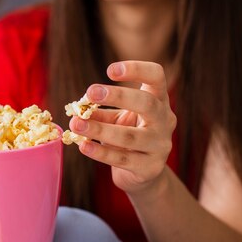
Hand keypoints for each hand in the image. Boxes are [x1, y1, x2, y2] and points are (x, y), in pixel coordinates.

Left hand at [68, 61, 176, 194]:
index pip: (156, 76)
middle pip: (147, 103)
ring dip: (99, 129)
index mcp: (158, 100)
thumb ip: (99, 111)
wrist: (142, 172)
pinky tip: (83, 146)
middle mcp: (165, 120)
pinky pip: (122, 159)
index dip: (137, 69)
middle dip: (118, 96)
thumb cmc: (127, 134)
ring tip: (76, 124)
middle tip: (90, 92)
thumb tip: (78, 106)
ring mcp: (160, 145)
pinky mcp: (150, 167)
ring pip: (129, 136)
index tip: (110, 70)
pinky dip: (100, 152)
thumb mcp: (115, 118)